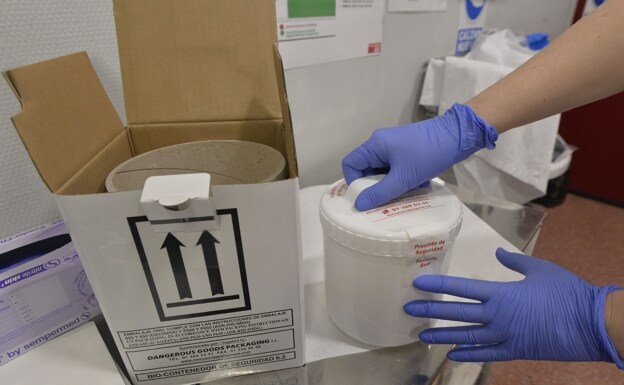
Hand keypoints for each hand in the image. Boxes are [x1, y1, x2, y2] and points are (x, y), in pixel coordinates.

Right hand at [341, 103, 497, 210]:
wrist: (457, 136)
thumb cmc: (427, 154)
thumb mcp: (403, 178)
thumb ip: (380, 193)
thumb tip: (358, 205)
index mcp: (374, 145)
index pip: (350, 164)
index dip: (353, 182)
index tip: (366, 196)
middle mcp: (380, 143)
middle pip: (366, 168)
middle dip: (376, 185)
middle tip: (387, 199)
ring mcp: (394, 145)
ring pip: (383, 170)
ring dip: (391, 183)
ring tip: (406, 191)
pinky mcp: (406, 149)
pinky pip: (395, 167)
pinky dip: (402, 178)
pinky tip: (417, 184)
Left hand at [404, 248, 623, 365]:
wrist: (592, 324)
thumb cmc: (567, 292)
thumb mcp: (539, 269)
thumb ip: (514, 260)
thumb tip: (498, 251)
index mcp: (500, 293)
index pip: (461, 287)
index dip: (438, 284)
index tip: (418, 283)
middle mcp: (496, 315)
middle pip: (456, 313)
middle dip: (430, 311)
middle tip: (408, 310)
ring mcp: (504, 336)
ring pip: (465, 337)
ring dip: (442, 336)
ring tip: (422, 336)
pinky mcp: (515, 351)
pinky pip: (485, 355)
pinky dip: (467, 355)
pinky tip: (452, 355)